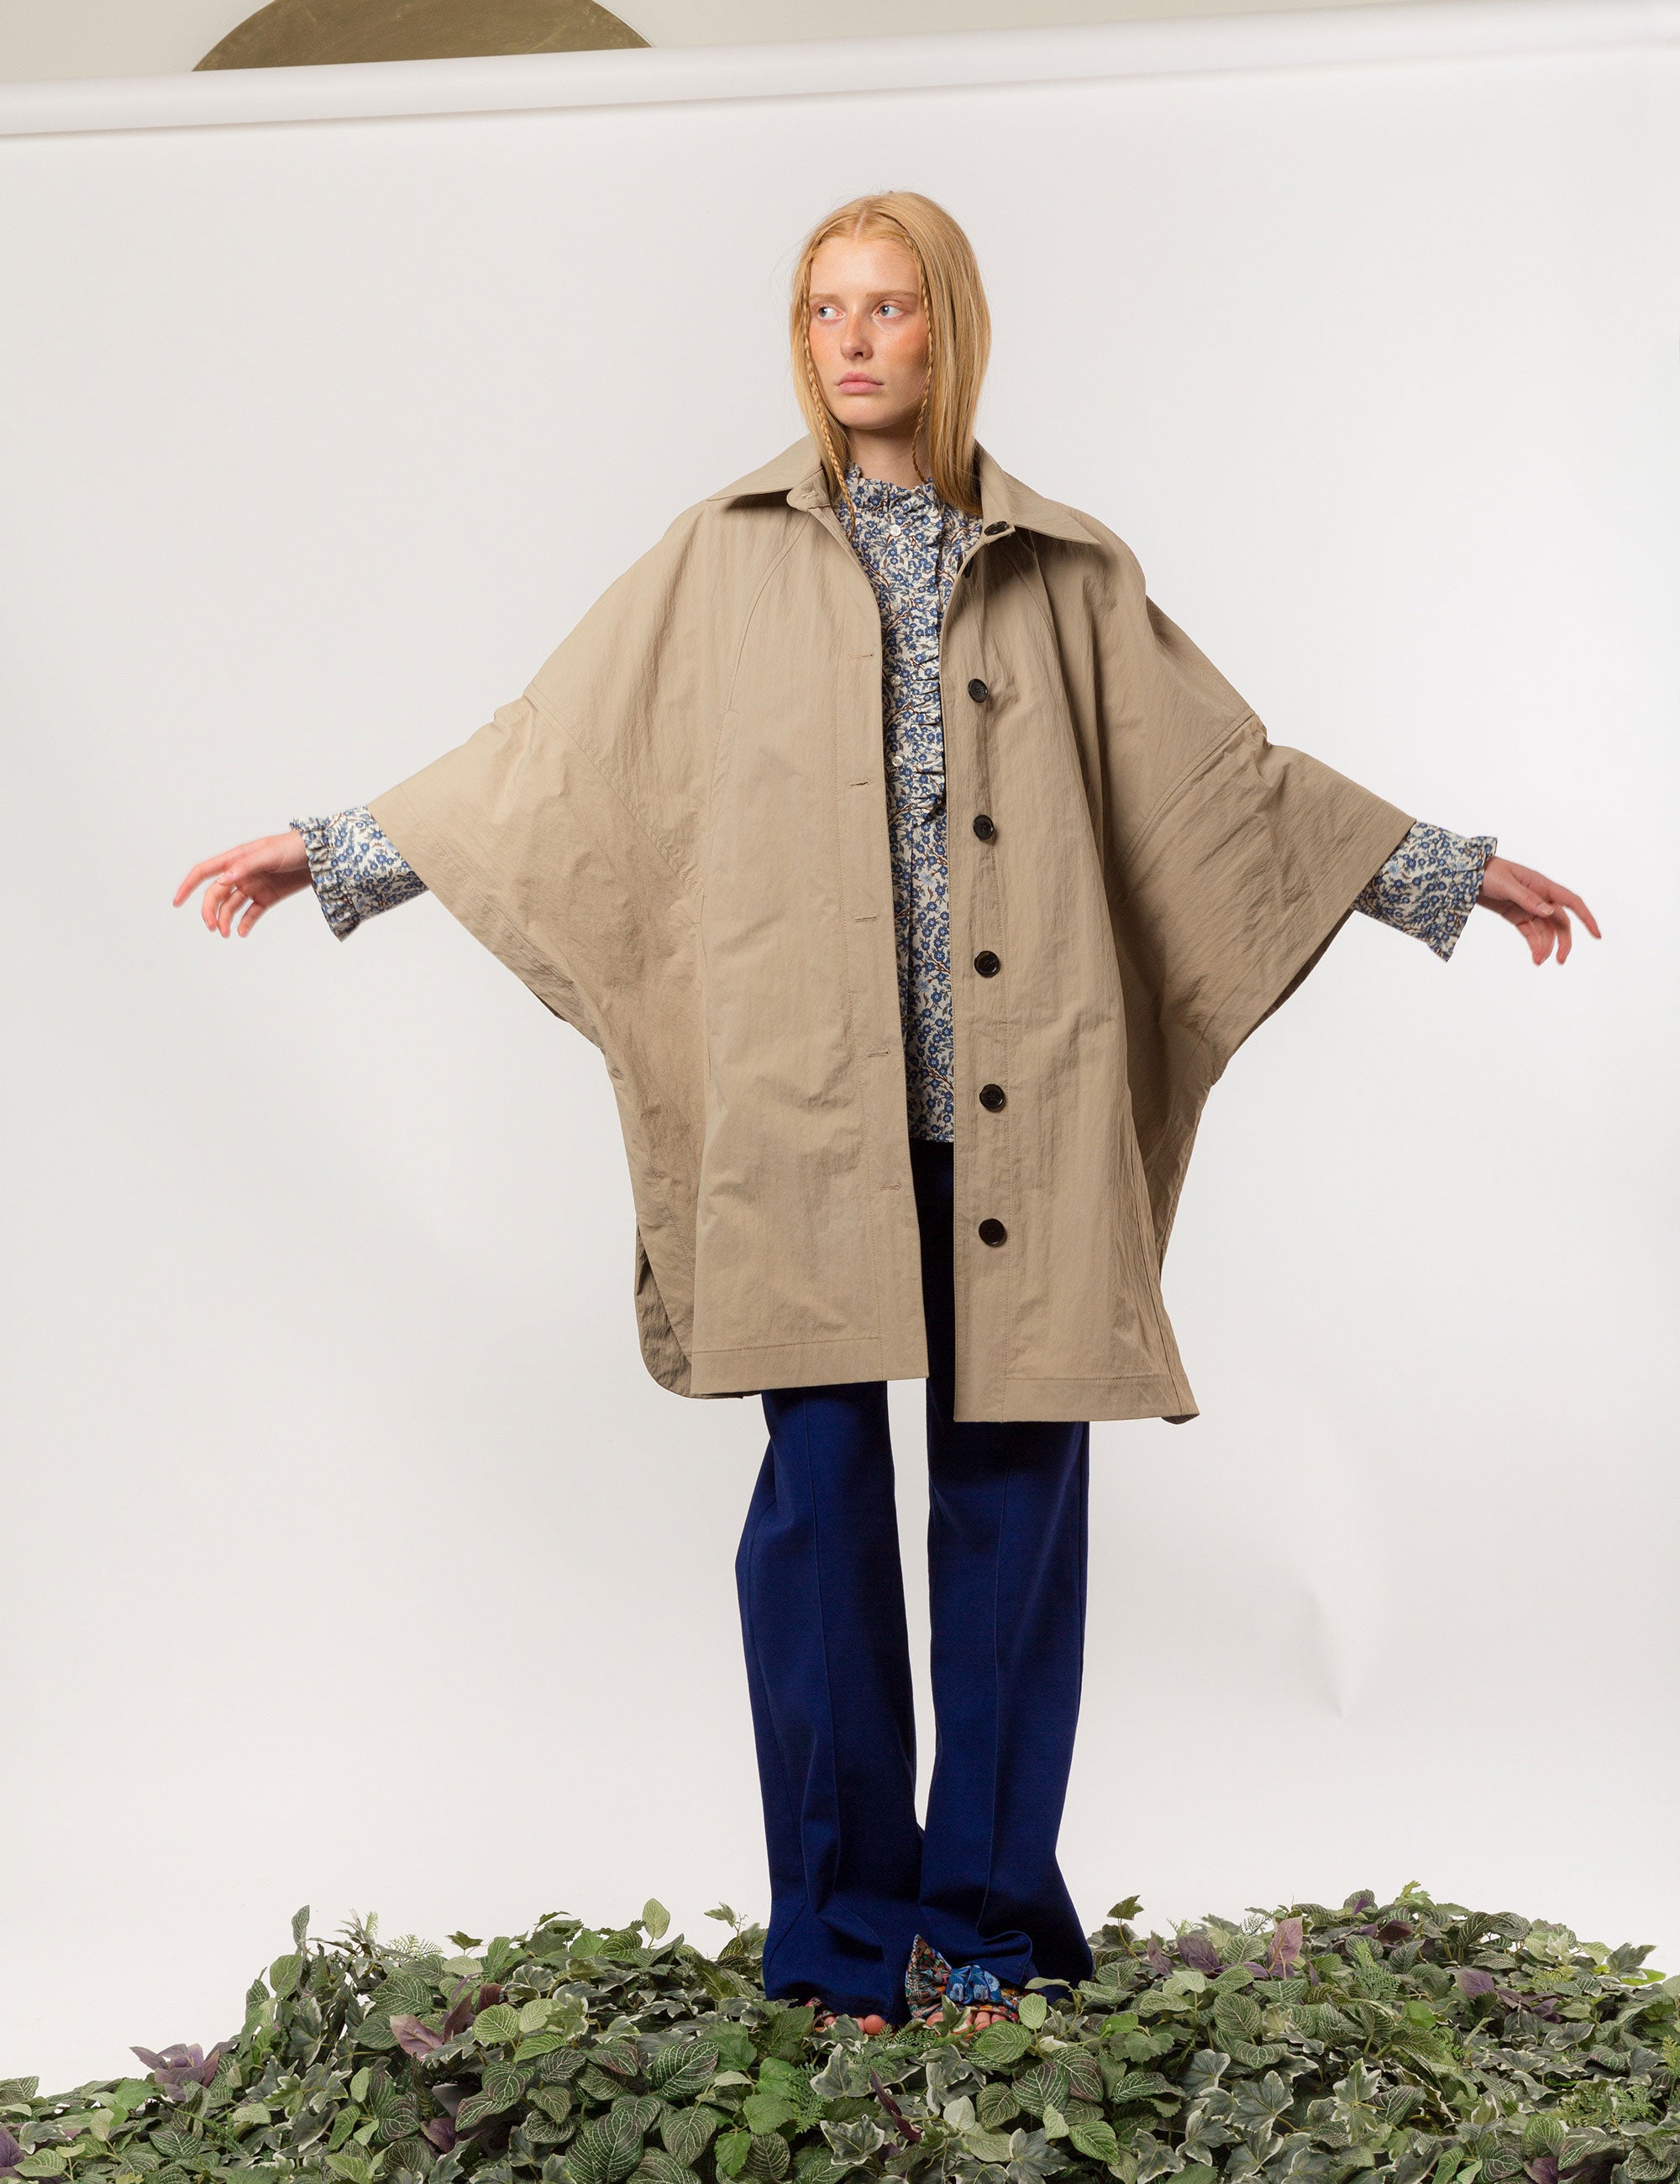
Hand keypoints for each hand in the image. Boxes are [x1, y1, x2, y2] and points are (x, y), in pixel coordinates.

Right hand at [173, 829, 312, 936]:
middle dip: (209, 911)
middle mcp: (241, 873)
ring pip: (231, 906)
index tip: (177, 902)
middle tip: (213, 928)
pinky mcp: (267, 897)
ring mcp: (253, 886)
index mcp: (236, 859)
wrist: (321, 856)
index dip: (188, 886)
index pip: (204, 872)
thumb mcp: (269, 854)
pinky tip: (241, 933)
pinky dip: (245, 923)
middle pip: (215, 894)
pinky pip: (251, 913)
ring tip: (227, 934)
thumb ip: (246, 865)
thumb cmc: (294, 847)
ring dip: (225, 920)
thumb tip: (223, 879)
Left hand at [1476, 854, 1599, 964]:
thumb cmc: (1488, 873)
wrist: (1467, 874)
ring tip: (1539, 961)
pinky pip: (1531, 932)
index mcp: (1543, 885)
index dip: (1587, 918)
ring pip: (1546, 930)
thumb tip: (1549, 911)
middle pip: (1560, 922)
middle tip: (1561, 960)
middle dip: (1564, 941)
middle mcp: (1540, 897)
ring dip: (1546, 946)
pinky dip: (1534, 945)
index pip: (1572, 902)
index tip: (1597, 935)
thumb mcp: (1507, 884)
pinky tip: (1535, 957)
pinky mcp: (1517, 915)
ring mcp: (1529, 907)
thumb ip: (1527, 898)